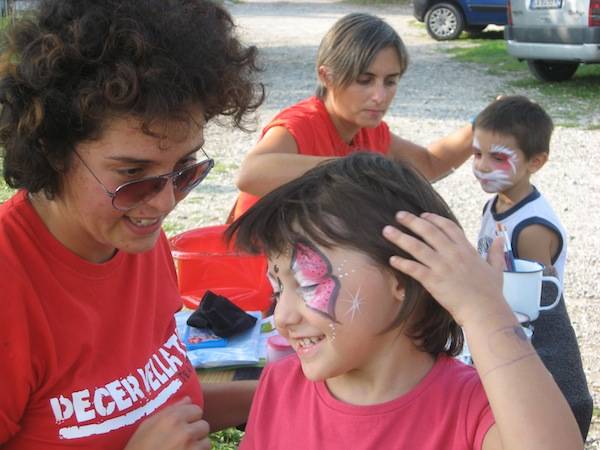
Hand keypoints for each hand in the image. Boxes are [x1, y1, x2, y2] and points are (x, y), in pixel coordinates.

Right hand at [124, 397, 209, 449]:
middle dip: (195, 431)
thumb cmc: (138, 447)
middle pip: (203, 425)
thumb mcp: (147, 425)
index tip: (184, 424)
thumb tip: (188, 399)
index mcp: (172, 419)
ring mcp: (191, 448)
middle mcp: (184, 432)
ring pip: (206, 441)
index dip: (190, 417)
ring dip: (198, 445)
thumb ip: (169, 410)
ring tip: (184, 448)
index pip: (197, 410)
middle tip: (184, 438)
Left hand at [382, 211, 505, 325]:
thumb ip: (496, 252)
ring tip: (387, 231)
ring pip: (417, 247)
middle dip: (412, 221)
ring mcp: (441, 266)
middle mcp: (452, 254)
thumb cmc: (491, 293)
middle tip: (398, 215)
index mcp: (466, 249)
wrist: (484, 311)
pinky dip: (402, 263)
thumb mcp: (496, 268)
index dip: (433, 219)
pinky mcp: (433, 280)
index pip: (448, 227)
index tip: (422, 215)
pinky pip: (414, 268)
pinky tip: (392, 259)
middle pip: (428, 231)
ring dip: (400, 237)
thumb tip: (500, 239)